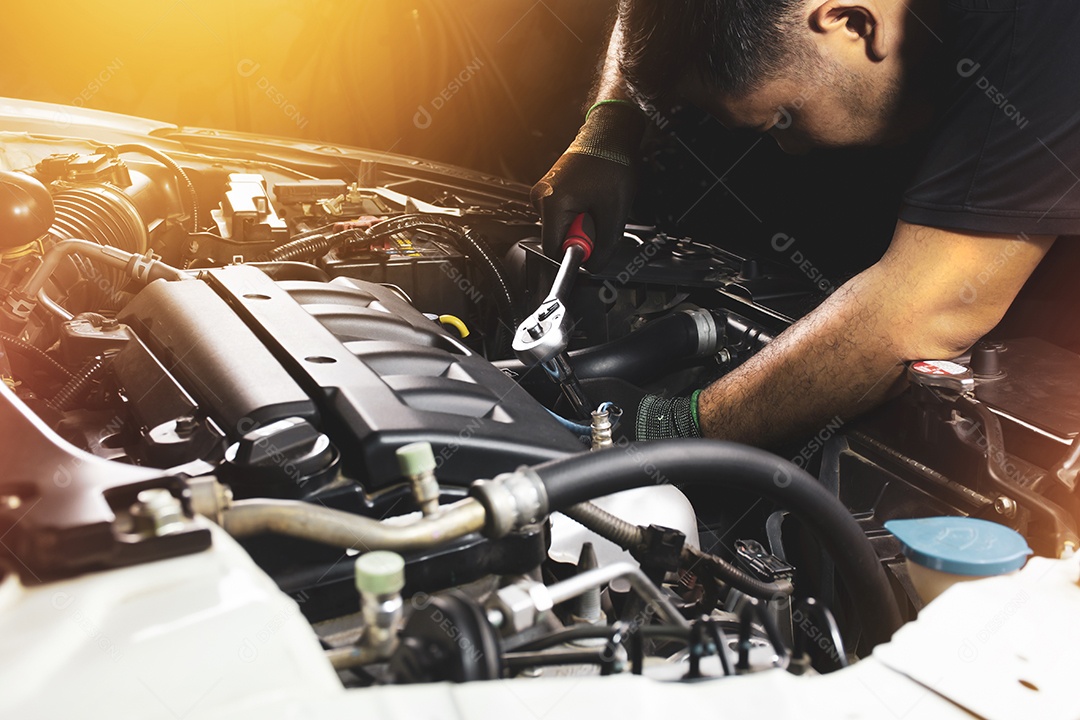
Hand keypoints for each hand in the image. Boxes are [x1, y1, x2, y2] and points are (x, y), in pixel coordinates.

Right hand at [531, 102, 644, 268]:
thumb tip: (595, 265)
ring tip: (598, 203)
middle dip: (582, 235)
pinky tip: (592, 198)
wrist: (609, 133)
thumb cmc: (612, 162)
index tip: (593, 245)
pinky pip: (563, 216)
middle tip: (601, 216)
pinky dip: (579, 214)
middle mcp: (541, 198)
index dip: (576, 254)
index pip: (554, 250)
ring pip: (562, 228)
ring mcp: (544, 193)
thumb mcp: (615, 210)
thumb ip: (605, 244)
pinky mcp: (551, 191)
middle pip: (558, 238)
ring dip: (582, 224)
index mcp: (552, 203)